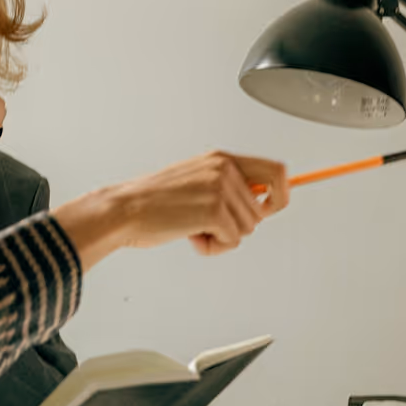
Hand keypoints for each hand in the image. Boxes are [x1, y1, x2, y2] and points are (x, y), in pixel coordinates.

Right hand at [53, 151, 288, 269]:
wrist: (124, 210)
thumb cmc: (153, 202)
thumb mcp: (194, 181)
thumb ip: (225, 186)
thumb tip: (262, 202)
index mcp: (220, 159)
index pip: (277, 170)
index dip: (282, 194)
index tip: (273, 207)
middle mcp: (224, 169)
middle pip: (263, 209)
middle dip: (240, 224)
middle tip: (213, 225)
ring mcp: (220, 188)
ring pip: (248, 227)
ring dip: (222, 236)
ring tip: (192, 227)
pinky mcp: (215, 211)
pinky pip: (233, 241)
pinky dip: (212, 246)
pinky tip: (190, 236)